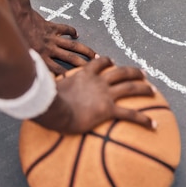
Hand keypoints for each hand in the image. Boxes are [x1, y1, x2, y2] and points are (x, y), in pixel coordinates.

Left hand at [17, 9, 96, 74]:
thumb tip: (27, 76)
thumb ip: (27, 64)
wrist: (15, 15)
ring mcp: (51, 37)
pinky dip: (71, 31)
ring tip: (94, 55)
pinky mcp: (52, 27)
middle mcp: (49, 48)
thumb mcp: (18, 54)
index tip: (75, 80)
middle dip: (83, 64)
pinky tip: (76, 34)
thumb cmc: (12, 35)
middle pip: (70, 58)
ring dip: (84, 50)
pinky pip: (65, 29)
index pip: (56, 70)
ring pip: (72, 45)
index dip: (66, 76)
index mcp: (40, 57)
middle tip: (93, 68)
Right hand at [36, 57, 156, 133]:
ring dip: (144, 89)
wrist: (53, 108)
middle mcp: (99, 81)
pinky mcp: (108, 109)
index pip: (99, 63)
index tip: (113, 62)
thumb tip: (31, 90)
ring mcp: (105, 94)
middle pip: (122, 72)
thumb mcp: (47, 89)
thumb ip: (47, 87)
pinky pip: (130, 114)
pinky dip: (144, 119)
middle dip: (134, 72)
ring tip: (154, 91)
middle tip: (144, 74)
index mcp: (85, 75)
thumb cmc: (46, 101)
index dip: (107, 61)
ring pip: (130, 88)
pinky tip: (154, 125)